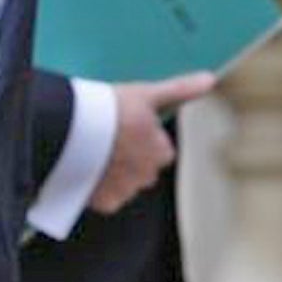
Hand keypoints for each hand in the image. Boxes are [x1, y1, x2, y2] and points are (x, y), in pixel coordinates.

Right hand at [90, 71, 216, 214]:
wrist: (72, 129)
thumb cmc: (112, 108)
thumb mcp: (145, 94)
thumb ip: (180, 89)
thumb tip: (210, 79)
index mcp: (161, 152)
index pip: (160, 150)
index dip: (142, 139)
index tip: (125, 128)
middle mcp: (147, 176)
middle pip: (142, 170)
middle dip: (130, 160)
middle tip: (106, 140)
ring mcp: (126, 191)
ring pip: (124, 186)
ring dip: (114, 175)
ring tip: (91, 154)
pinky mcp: (104, 202)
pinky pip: (104, 198)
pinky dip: (97, 189)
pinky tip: (85, 170)